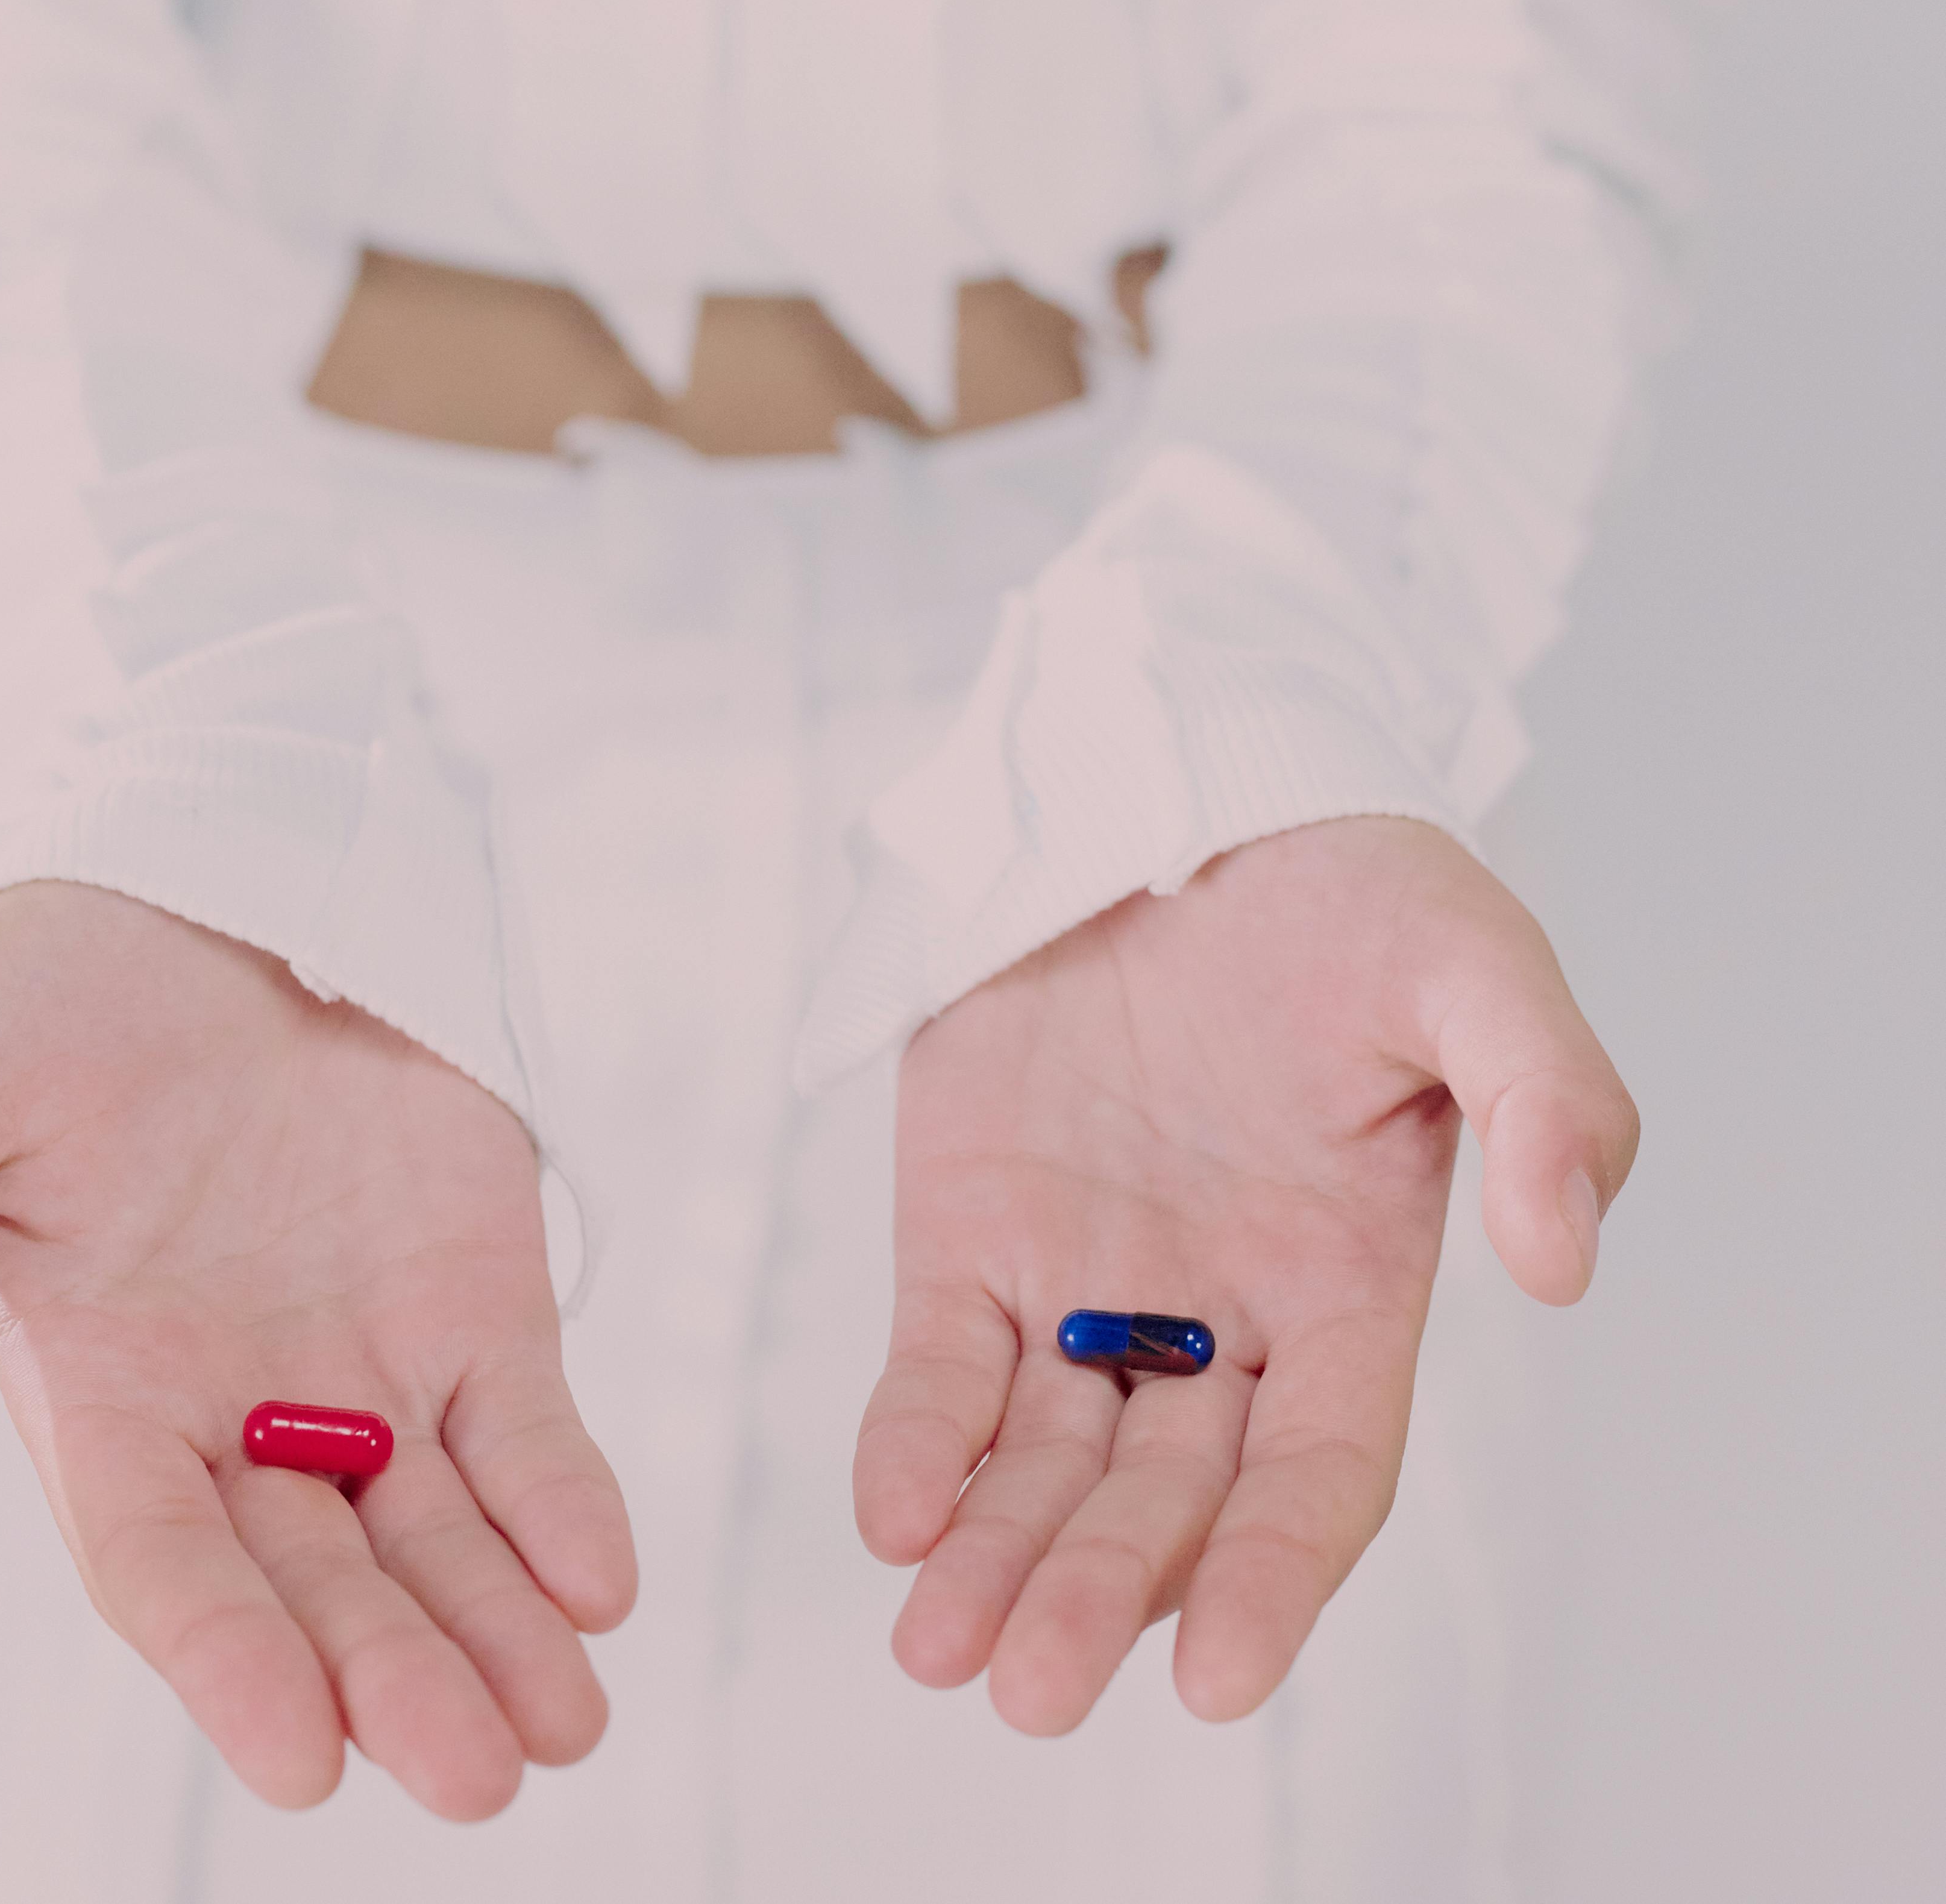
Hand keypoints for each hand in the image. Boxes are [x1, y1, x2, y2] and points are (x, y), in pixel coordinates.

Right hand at [0, 880, 635, 1818]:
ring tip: (557, 1730)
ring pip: (430, 1539)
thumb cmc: (47, 979)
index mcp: (98, 1391)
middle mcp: (231, 1407)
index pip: (161, 1562)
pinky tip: (599, 1584)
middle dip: (390, 1679)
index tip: (296, 1758)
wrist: (203, 856)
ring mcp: (359, 1357)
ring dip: (493, 1634)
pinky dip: (560, 1505)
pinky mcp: (467, 1291)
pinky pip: (523, 1426)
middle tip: (471, 1779)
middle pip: (313, 1583)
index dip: (223, 1657)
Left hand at [855, 813, 1635, 1733]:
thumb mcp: (1477, 963)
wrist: (1192, 769)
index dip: (1272, 1579)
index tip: (1218, 1679)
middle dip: (1101, 1595)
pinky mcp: (972, 1221)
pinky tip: (893, 1513)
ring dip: (996, 1561)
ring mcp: (1086, 1277)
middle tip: (1033, 1690)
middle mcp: (1216, 1318)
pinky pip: (939, 1361)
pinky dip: (914, 1442)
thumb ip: (1549, 1098)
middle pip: (1164, 1502)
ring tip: (943, 1652)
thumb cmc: (1355, 883)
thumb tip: (1565, 1256)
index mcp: (1346, 1288)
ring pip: (1042, 1463)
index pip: (1315, 1479)